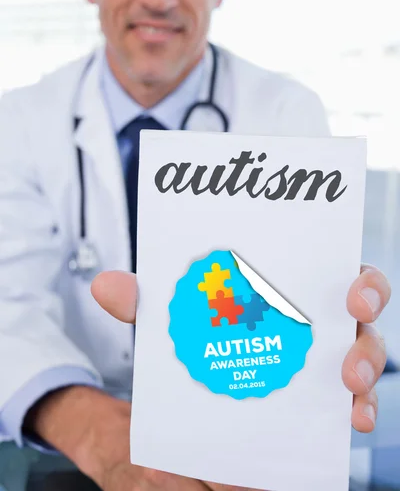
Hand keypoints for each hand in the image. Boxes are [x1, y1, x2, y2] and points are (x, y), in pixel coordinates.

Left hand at [92, 263, 390, 434]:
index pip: (330, 267)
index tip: (348, 286)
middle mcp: (313, 323)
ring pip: (366, 355)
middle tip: (354, 310)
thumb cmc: (196, 348)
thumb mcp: (169, 328)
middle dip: (367, 304)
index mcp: (285, 289)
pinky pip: (355, 404)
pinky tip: (350, 419)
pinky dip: (359, 410)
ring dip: (365, 363)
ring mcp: (323, 365)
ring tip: (347, 380)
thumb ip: (144, 308)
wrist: (194, 418)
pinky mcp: (322, 406)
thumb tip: (107, 285)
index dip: (352, 272)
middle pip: (360, 309)